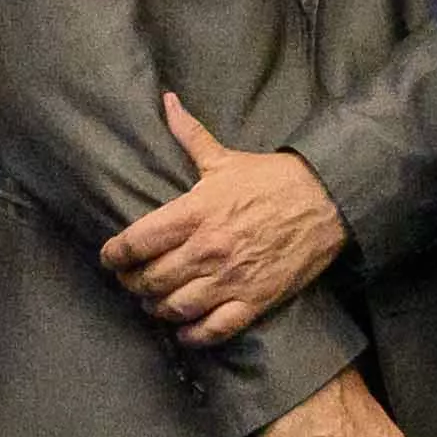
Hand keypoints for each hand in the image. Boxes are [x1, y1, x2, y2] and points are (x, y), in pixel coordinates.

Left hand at [103, 95, 348, 342]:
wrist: (327, 201)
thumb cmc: (273, 179)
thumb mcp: (225, 157)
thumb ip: (189, 134)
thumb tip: (167, 101)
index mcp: (194, 212)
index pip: (136, 242)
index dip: (114, 255)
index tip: (109, 258)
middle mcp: (207, 249)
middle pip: (150, 280)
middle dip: (133, 284)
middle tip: (132, 281)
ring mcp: (230, 278)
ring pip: (175, 308)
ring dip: (157, 309)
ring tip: (155, 302)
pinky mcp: (254, 300)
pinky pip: (212, 330)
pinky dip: (192, 335)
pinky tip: (184, 330)